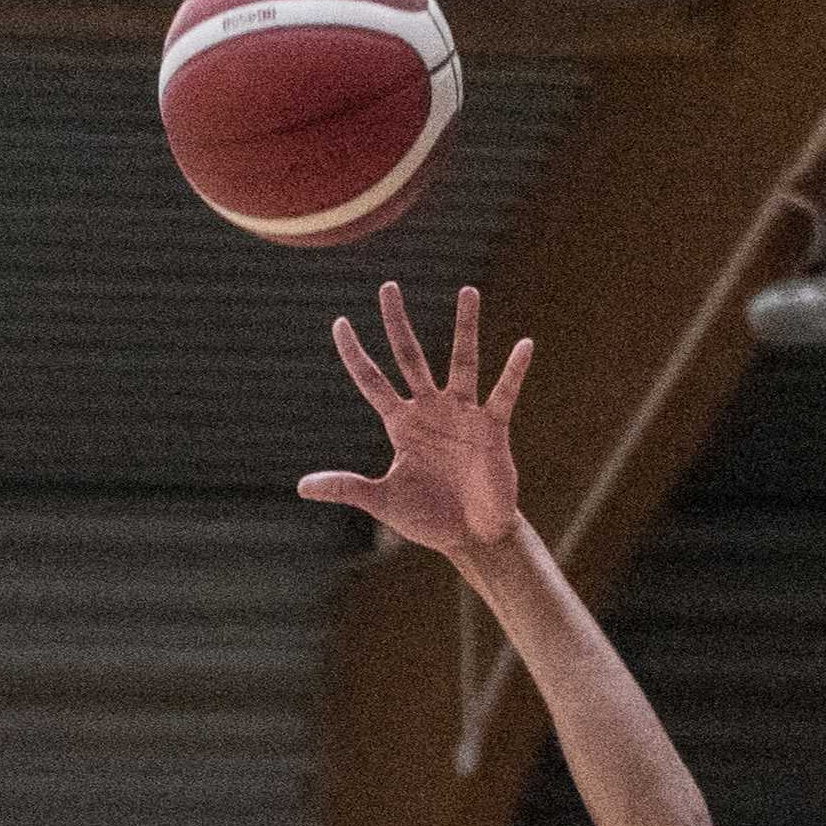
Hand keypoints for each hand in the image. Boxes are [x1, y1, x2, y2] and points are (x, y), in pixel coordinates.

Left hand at [299, 282, 530, 560]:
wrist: (472, 538)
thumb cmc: (428, 518)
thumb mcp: (382, 501)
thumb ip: (346, 487)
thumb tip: (300, 487)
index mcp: (401, 424)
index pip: (372, 381)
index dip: (355, 354)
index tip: (340, 322)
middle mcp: (430, 410)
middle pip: (410, 356)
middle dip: (397, 323)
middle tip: (388, 286)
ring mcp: (462, 415)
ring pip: (462, 361)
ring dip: (465, 327)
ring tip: (468, 290)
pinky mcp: (491, 428)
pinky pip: (503, 393)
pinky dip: (514, 371)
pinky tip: (525, 345)